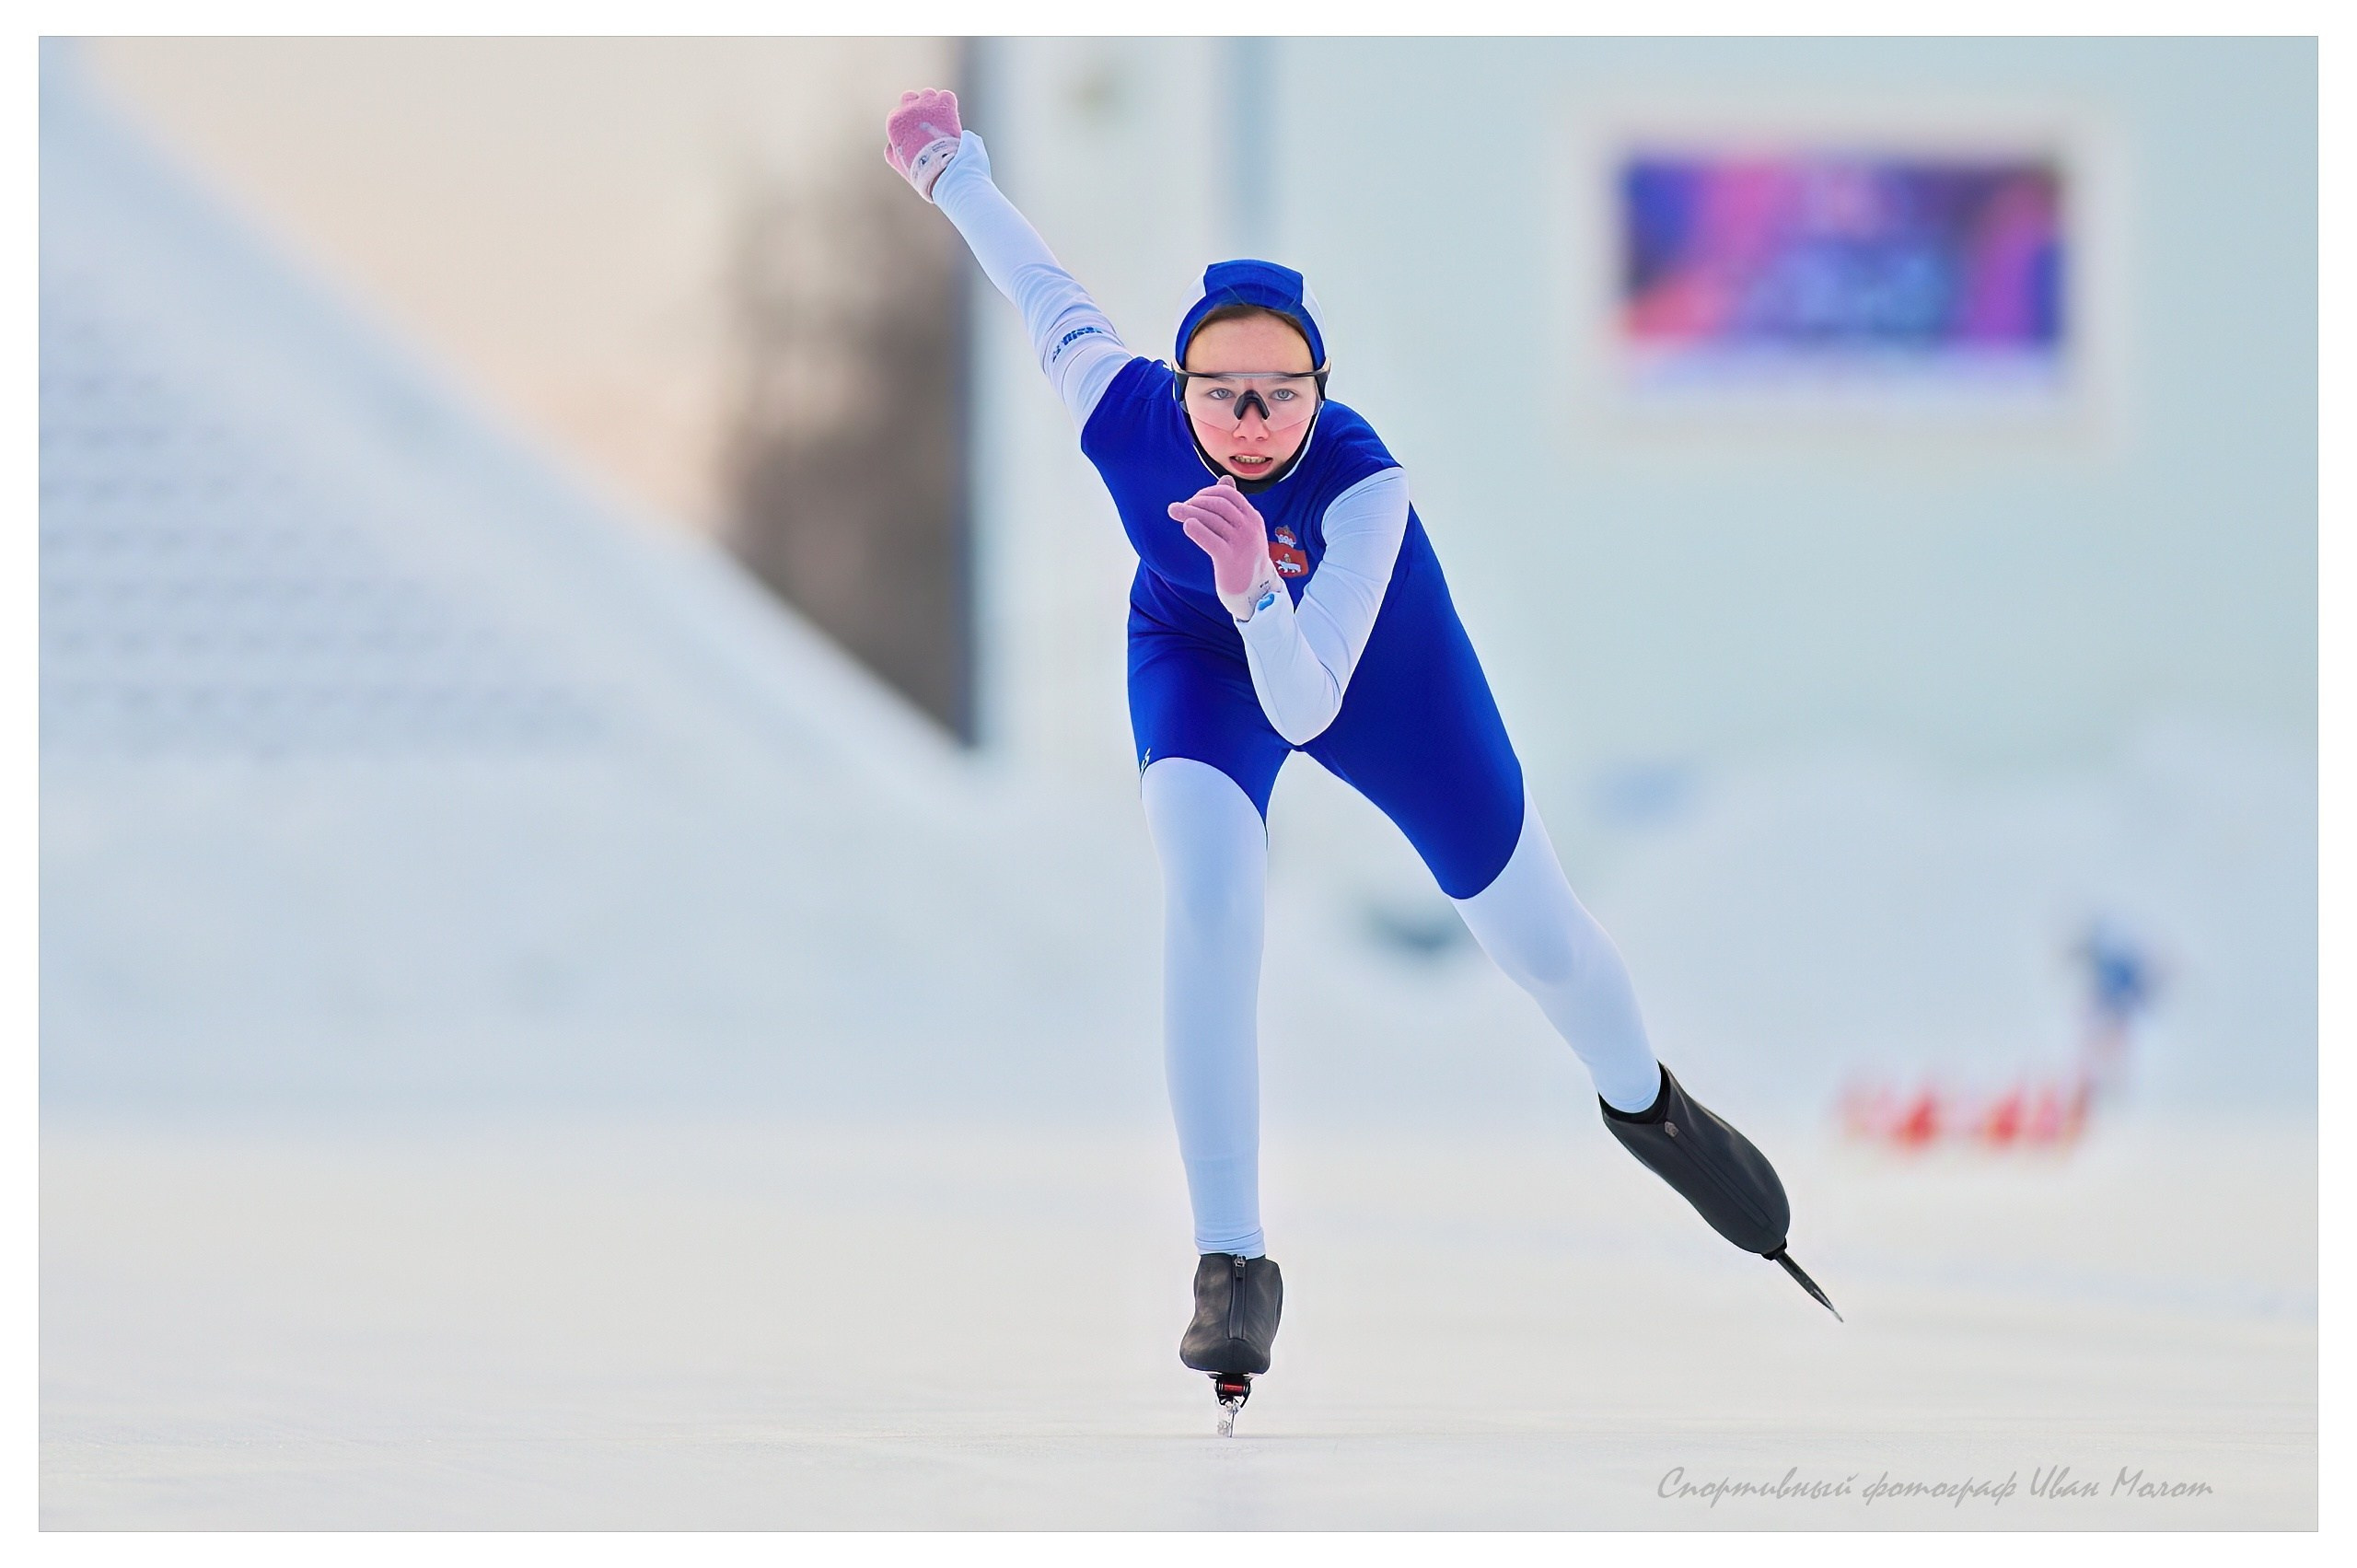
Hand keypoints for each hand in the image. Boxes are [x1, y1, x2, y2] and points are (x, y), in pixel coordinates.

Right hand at [885, 88, 962, 199]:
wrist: (940, 167)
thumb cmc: (918, 168)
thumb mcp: (896, 161)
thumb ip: (891, 148)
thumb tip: (891, 142)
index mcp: (895, 121)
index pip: (898, 113)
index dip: (907, 123)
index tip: (915, 132)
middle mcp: (908, 108)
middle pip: (909, 97)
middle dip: (916, 106)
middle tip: (925, 121)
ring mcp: (927, 104)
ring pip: (928, 95)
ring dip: (932, 104)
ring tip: (940, 120)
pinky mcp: (944, 104)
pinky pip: (946, 96)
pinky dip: (948, 104)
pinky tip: (950, 116)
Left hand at [1168, 477, 1281, 619]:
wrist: (1255, 593)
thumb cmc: (1244, 559)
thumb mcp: (1244, 530)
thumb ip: (1234, 507)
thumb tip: (1225, 478)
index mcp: (1253, 518)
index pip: (1228, 494)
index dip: (1207, 492)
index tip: (1193, 500)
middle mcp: (1249, 528)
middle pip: (1218, 503)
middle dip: (1195, 501)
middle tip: (1179, 507)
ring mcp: (1241, 544)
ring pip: (1211, 518)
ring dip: (1188, 511)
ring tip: (1173, 511)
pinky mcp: (1229, 560)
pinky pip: (1210, 539)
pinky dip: (1196, 529)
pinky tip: (1186, 526)